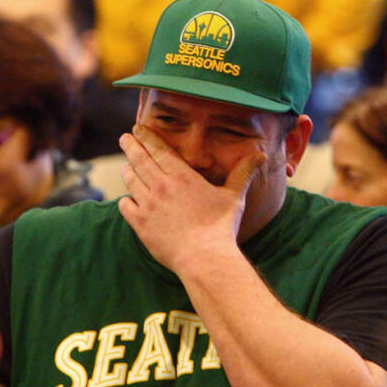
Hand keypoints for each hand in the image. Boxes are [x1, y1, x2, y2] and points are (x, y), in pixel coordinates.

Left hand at [118, 125, 264, 275]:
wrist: (204, 258)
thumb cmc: (220, 227)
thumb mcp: (234, 196)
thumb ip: (243, 173)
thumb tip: (261, 154)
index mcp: (181, 176)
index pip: (158, 148)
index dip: (146, 136)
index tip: (138, 127)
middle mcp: (161, 186)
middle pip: (139, 159)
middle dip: (130, 145)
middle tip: (125, 137)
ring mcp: (148, 205)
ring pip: (130, 180)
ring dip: (127, 170)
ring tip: (127, 165)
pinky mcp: (140, 225)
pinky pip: (125, 206)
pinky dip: (126, 200)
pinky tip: (128, 199)